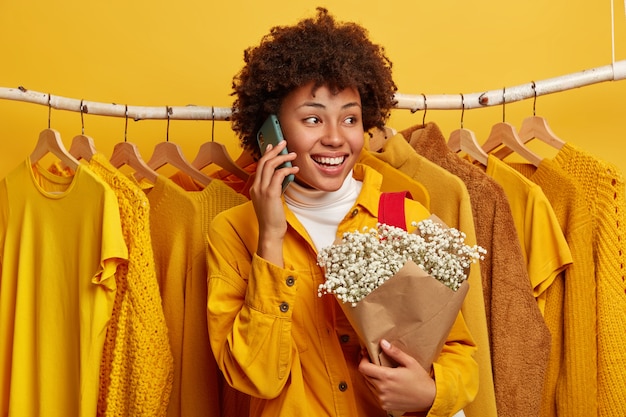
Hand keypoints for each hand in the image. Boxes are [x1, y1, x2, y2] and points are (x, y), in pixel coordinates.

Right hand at [250, 141, 297, 265]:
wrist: (270, 232)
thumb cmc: (272, 219)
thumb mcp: (271, 200)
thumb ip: (274, 188)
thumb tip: (282, 177)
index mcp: (255, 187)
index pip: (259, 165)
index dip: (266, 154)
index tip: (272, 146)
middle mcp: (256, 186)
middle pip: (264, 161)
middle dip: (275, 150)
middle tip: (284, 143)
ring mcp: (262, 189)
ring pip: (270, 165)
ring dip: (282, 157)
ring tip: (293, 154)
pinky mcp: (270, 193)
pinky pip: (279, 175)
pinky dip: (287, 169)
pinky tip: (295, 169)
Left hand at [358, 339, 435, 412]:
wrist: (429, 398)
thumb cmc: (420, 380)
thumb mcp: (409, 362)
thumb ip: (394, 352)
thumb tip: (383, 343)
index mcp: (386, 377)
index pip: (363, 368)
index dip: (362, 359)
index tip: (366, 355)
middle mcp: (382, 389)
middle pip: (364, 375)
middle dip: (367, 367)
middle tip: (373, 361)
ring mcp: (382, 399)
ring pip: (368, 385)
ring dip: (371, 377)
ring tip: (380, 372)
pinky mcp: (385, 406)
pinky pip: (374, 394)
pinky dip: (376, 387)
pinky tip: (385, 383)